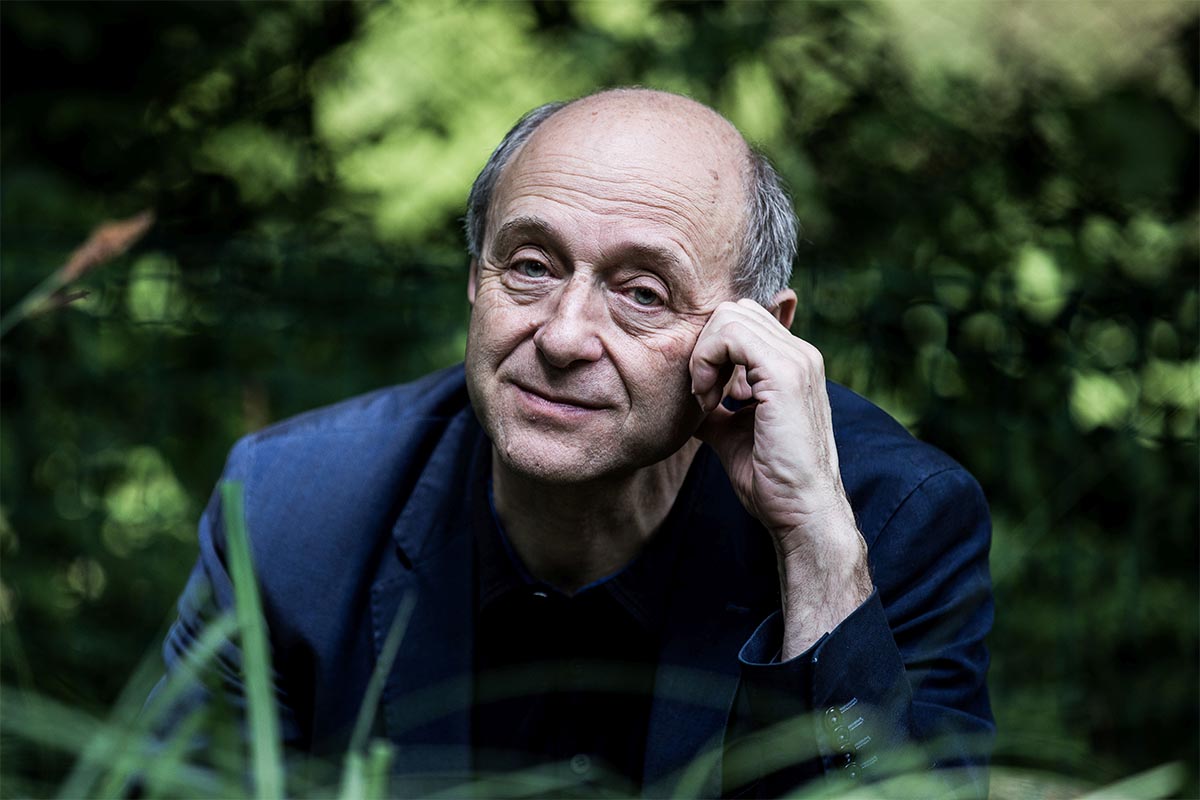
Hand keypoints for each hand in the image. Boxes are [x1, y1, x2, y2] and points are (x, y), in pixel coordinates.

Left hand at [690, 297, 870, 655]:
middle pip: (734, 311)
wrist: (799, 511)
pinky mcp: (785, 373)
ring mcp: (797, 359)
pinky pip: (730, 334)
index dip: (712, 350)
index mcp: (792, 363)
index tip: (705, 394)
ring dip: (704, 354)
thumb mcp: (732, 432)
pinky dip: (706, 360)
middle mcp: (800, 354)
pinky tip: (709, 399)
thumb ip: (716, 406)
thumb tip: (685, 398)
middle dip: (705, 347)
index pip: (741, 321)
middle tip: (701, 395)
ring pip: (729, 316)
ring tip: (706, 398)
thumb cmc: (770, 479)